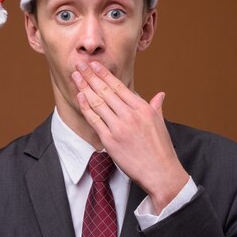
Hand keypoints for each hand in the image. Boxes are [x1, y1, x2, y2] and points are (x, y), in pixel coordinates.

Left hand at [72, 61, 189, 212]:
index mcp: (143, 108)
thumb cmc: (161, 149)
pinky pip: (94, 120)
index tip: (94, 65)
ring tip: (75, 77)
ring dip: (84, 88)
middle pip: (105, 91)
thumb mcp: (160, 123)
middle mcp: (130, 115)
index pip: (119, 87)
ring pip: (98, 103)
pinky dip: (86, 107)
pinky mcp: (110, 141)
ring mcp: (119, 127)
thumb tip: (160, 95)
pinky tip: (80, 97)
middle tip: (79, 65)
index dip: (104, 74)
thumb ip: (156, 106)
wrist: (160, 172)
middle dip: (90, 76)